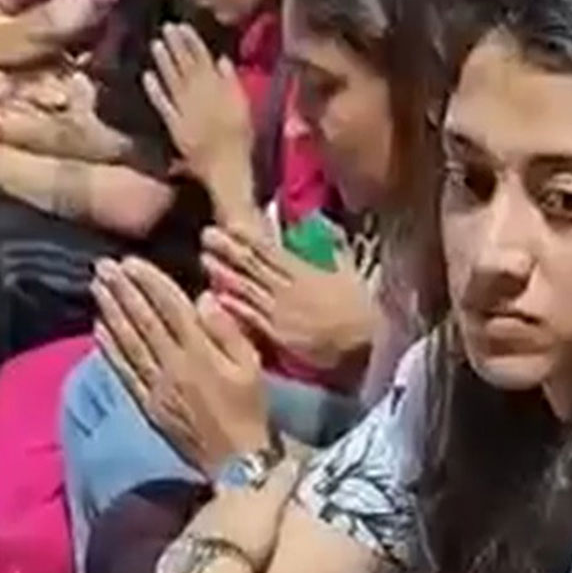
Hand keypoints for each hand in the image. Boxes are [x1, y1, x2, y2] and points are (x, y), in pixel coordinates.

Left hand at [92, 256, 272, 474]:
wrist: (237, 459)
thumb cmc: (250, 409)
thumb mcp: (252, 366)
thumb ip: (228, 331)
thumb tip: (203, 298)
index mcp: (201, 353)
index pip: (171, 308)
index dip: (149, 282)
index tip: (131, 261)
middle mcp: (173, 365)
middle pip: (143, 321)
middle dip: (122, 290)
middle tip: (102, 265)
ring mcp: (156, 385)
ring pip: (129, 342)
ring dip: (110, 312)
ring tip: (96, 287)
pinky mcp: (148, 403)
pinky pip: (125, 372)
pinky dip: (110, 349)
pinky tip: (98, 328)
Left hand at [142, 23, 252, 195]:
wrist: (228, 171)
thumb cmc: (241, 143)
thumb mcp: (244, 109)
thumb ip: (232, 83)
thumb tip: (221, 58)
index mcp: (219, 92)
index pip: (204, 61)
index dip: (193, 42)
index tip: (183, 26)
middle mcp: (200, 98)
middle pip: (186, 67)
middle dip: (177, 46)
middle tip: (166, 26)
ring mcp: (185, 112)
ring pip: (173, 82)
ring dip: (164, 62)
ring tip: (156, 44)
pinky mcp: (174, 127)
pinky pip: (163, 106)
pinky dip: (155, 91)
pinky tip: (147, 76)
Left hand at [201, 223, 378, 374]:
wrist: (366, 348)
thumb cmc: (362, 311)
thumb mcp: (351, 273)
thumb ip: (334, 250)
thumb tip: (320, 227)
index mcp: (306, 272)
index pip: (270, 250)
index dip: (247, 237)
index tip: (228, 224)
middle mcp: (288, 290)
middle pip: (253, 266)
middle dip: (229, 250)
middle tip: (207, 235)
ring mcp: (280, 314)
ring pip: (247, 290)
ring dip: (224, 274)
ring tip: (205, 260)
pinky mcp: (277, 337)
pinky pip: (250, 319)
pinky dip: (233, 307)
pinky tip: (215, 299)